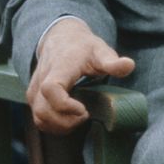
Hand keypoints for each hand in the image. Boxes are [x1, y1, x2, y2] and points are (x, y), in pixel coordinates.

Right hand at [27, 18, 134, 134]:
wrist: (61, 38)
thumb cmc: (82, 47)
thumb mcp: (100, 51)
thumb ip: (113, 62)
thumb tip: (130, 65)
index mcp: (58, 67)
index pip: (51, 89)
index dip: (65, 105)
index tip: (84, 109)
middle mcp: (41, 78)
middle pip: (43, 110)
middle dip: (66, 122)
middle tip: (86, 115)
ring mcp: (35, 88)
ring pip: (39, 118)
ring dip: (60, 125)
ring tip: (79, 117)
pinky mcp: (33, 96)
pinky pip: (38, 118)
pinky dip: (54, 125)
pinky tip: (70, 119)